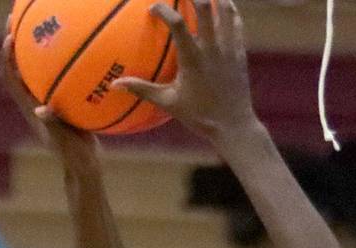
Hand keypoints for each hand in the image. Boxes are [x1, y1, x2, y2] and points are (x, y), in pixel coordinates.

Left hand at [0, 32, 100, 171]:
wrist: (84, 167)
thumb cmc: (75, 157)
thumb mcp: (65, 140)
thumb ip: (53, 124)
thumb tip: (41, 109)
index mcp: (30, 109)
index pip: (10, 79)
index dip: (6, 58)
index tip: (10, 37)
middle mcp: (34, 103)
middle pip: (16, 69)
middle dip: (14, 44)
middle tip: (17, 21)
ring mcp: (45, 104)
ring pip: (33, 72)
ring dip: (31, 51)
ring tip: (39, 29)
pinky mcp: (58, 106)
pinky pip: (53, 79)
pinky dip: (54, 64)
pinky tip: (70, 52)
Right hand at [112, 0, 258, 143]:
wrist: (234, 127)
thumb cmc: (200, 116)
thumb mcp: (169, 103)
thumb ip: (143, 89)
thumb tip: (114, 84)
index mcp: (192, 59)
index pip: (177, 24)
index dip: (163, 10)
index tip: (153, 9)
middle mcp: (212, 50)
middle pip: (204, 7)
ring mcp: (229, 50)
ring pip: (225, 11)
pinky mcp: (240, 54)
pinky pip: (237, 24)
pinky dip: (230, 10)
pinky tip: (225, 4)